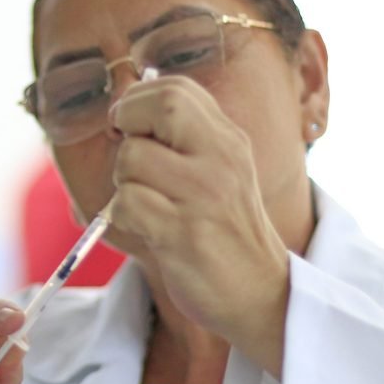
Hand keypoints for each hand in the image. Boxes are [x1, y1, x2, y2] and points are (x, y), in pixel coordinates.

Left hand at [108, 76, 290, 371]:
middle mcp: (221, 159)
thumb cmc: (225, 233)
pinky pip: (127, 203)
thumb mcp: (219, 174)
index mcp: (228, 140)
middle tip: (130, 158)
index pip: (176, 88)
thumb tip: (121, 111)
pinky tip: (147, 230)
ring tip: (146, 204)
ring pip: (132, 159)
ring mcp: (205, 195)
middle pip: (161, 106)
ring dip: (123, 183)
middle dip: (126, 124)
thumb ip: (183, 141)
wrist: (261, 294)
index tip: (130, 127)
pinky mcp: (184, 233)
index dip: (138, 99)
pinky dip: (122, 216)